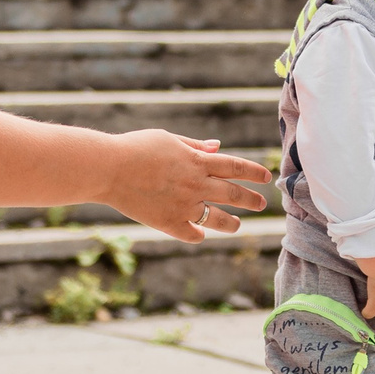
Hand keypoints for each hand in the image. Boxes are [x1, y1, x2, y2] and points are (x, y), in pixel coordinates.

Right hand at [104, 129, 270, 241]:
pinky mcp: (169, 222)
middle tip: (260, 204)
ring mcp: (184, 205)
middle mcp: (196, 184)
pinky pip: (192, 234)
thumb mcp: (168, 139)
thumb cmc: (135, 148)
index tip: (267, 179)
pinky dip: (198, 234)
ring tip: (237, 225)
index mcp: (197, 161)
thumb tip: (217, 146)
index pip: (237, 167)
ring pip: (219, 219)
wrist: (108, 169)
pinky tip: (200, 233)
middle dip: (251, 200)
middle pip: (234, 194)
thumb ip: (194, 145)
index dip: (255, 173)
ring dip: (232, 223)